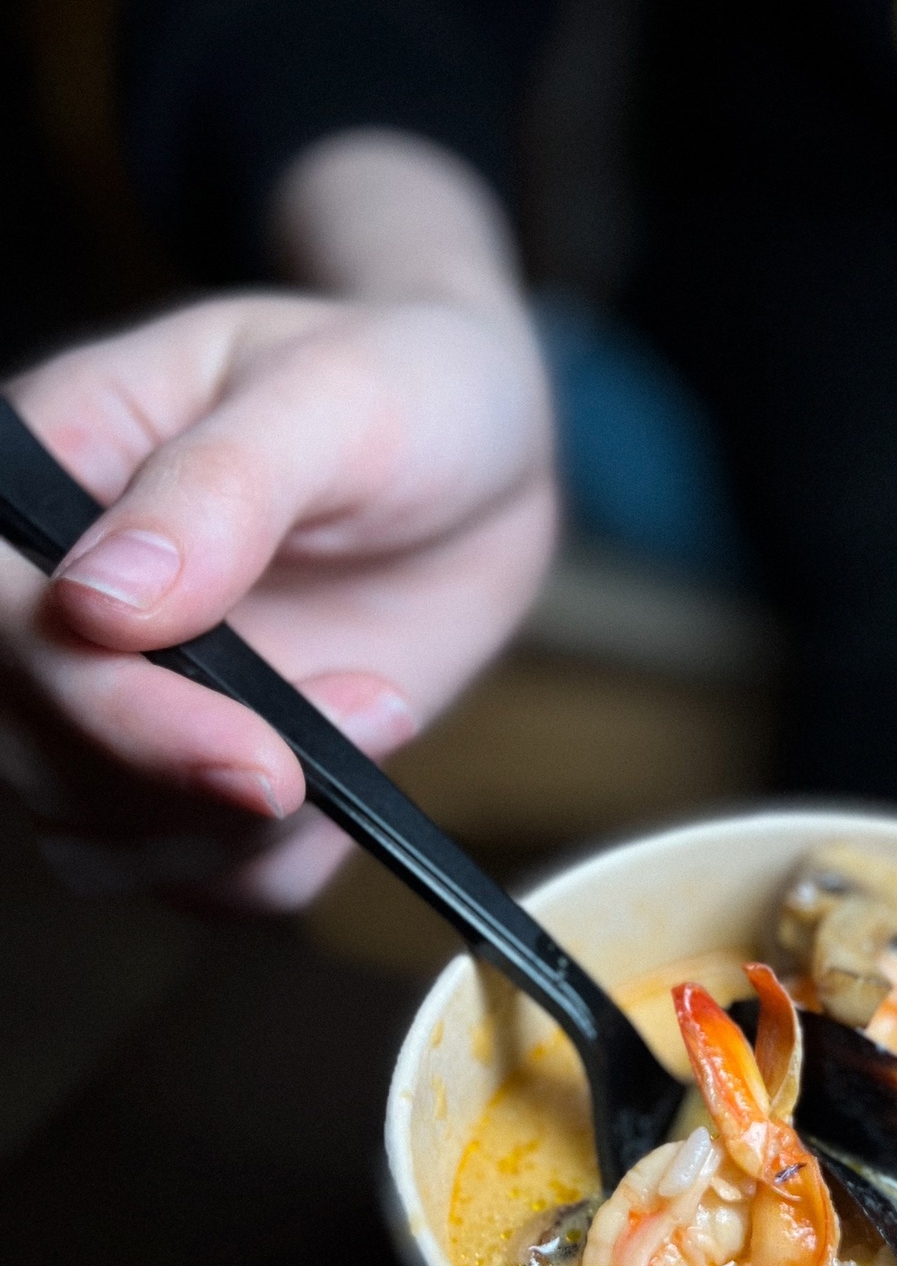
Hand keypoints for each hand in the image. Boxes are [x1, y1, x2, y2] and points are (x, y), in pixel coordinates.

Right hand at [0, 285, 552, 906]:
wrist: (479, 458)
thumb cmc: (399, 388)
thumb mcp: (330, 397)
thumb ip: (220, 490)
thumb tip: (101, 603)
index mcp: (38, 488)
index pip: (2, 628)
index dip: (100, 709)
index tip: (249, 751)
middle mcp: (52, 609)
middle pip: (35, 753)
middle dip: (184, 784)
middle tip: (337, 746)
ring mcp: (118, 701)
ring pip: (100, 840)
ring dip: (238, 832)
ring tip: (377, 712)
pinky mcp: (193, 772)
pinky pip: (200, 877)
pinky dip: (277, 861)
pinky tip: (361, 771)